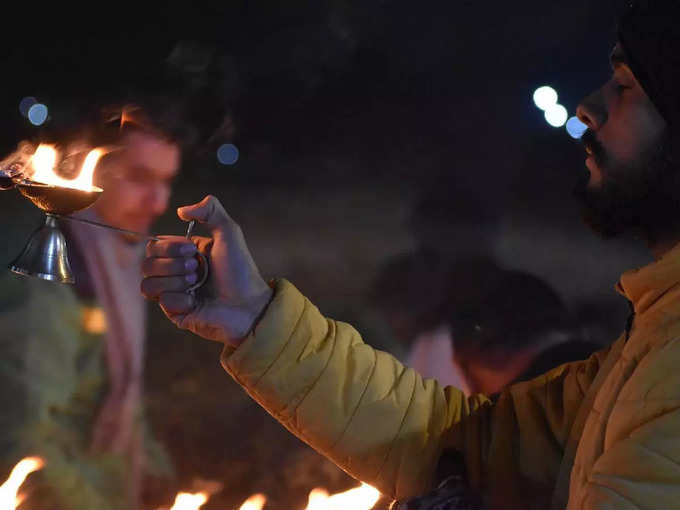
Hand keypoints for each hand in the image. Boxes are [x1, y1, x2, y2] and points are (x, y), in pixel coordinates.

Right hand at [141, 195, 272, 345]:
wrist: (248, 304)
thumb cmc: (240, 270)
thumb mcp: (229, 232)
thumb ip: (210, 210)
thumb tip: (180, 211)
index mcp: (183, 254)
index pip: (153, 246)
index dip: (169, 247)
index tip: (192, 250)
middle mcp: (175, 273)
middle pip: (147, 264)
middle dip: (173, 264)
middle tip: (196, 268)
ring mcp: (174, 293)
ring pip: (148, 285)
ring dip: (175, 281)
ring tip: (196, 283)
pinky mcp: (176, 313)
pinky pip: (163, 302)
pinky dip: (182, 299)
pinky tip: (197, 301)